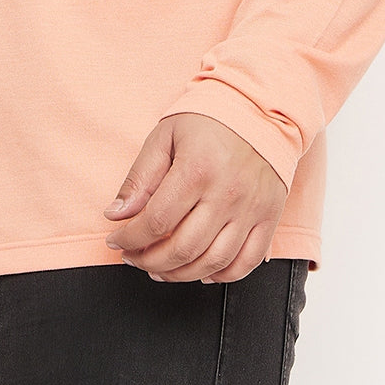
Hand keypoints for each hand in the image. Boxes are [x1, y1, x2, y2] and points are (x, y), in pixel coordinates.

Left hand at [102, 112, 287, 283]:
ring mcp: (250, 209)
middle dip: (149, 261)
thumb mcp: (165, 135)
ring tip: (160, 268)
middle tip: (134, 258)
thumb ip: (140, 177)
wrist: (259, 108)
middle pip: (183, 249)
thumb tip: (116, 214)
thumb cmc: (209, 119)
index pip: (156, 221)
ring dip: (180, 274)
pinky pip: (246, 263)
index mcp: (197, 169)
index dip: (130, 239)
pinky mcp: (269, 218)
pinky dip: (221, 276)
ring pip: (212, 262)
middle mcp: (226, 193)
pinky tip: (202, 271)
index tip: (117, 240)